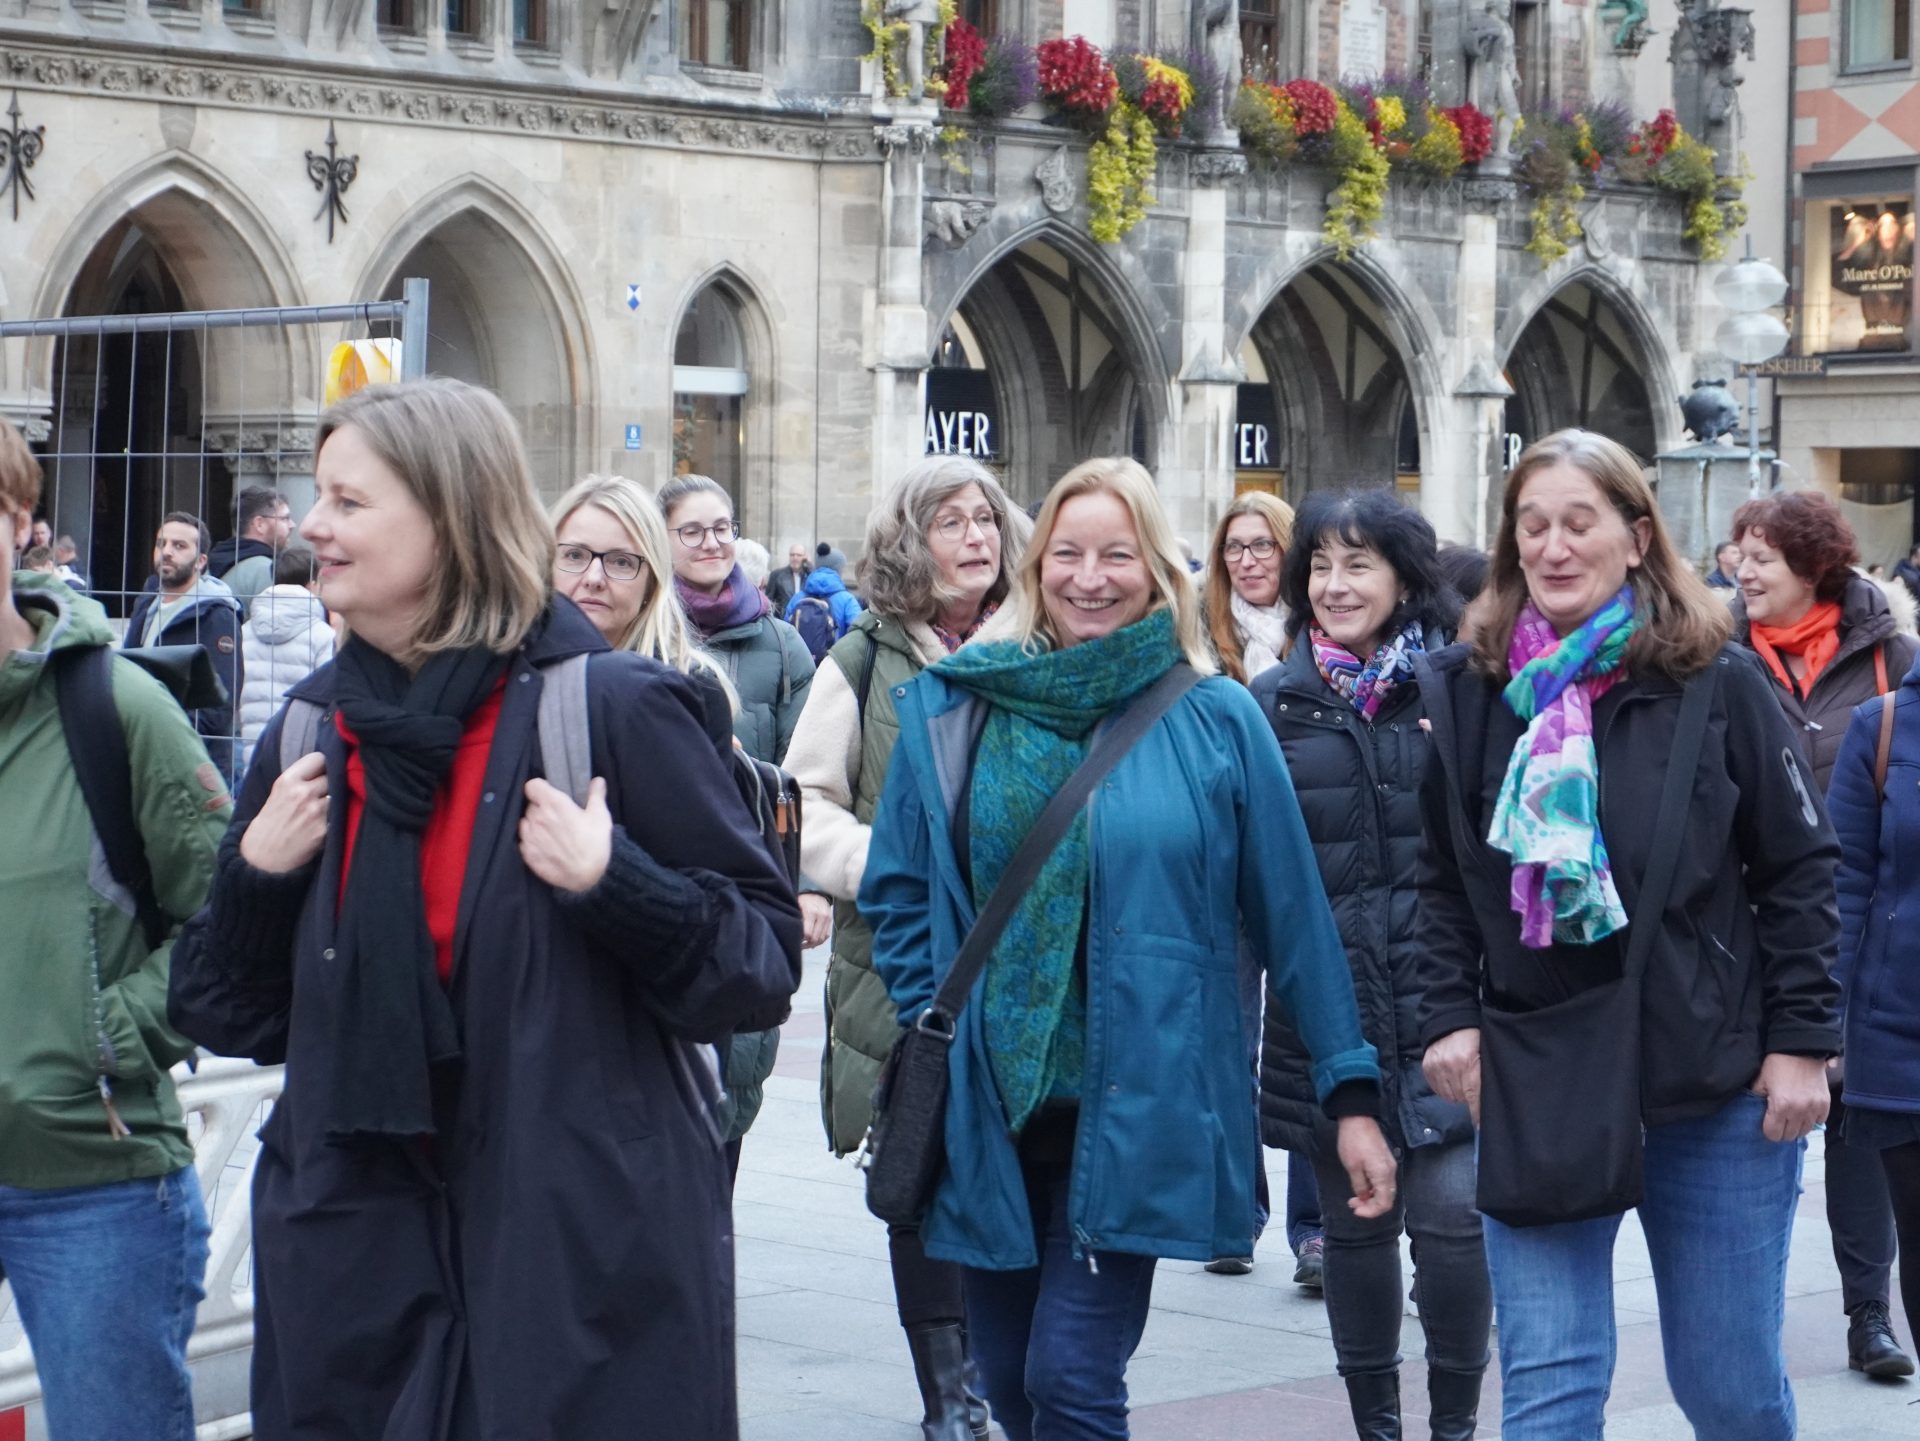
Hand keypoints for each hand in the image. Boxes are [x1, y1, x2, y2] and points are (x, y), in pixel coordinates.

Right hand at [238, 751, 328, 873]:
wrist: (263, 860)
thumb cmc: (268, 825)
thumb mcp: (277, 795)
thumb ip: (298, 781)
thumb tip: (322, 769)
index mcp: (287, 781)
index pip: (319, 758)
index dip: (322, 766)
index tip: (321, 773)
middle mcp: (303, 792)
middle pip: (332, 776)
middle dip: (330, 784)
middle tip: (323, 794)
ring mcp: (316, 811)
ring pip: (338, 796)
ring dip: (334, 802)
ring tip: (322, 812)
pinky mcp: (325, 829)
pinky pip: (338, 817)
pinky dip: (334, 820)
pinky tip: (323, 825)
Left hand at [518, 777, 612, 893]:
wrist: (587, 876)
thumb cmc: (595, 844)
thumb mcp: (601, 816)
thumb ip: (596, 795)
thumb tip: (597, 780)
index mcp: (554, 804)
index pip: (532, 785)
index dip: (540, 788)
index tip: (549, 794)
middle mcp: (537, 817)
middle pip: (531, 805)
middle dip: (541, 808)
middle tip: (557, 816)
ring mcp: (529, 836)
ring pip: (524, 822)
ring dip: (534, 824)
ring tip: (550, 832)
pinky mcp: (526, 853)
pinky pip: (523, 840)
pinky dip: (531, 840)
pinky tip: (546, 846)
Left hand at [799, 892, 832, 948]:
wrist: (816, 894)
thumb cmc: (804, 901)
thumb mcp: (797, 907)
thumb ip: (797, 920)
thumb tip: (795, 935)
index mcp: (811, 912)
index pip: (808, 933)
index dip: (801, 940)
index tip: (796, 941)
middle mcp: (821, 916)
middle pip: (815, 938)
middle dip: (807, 944)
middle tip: (799, 945)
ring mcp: (828, 919)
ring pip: (821, 939)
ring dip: (813, 944)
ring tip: (805, 945)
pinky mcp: (831, 922)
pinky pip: (826, 936)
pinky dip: (820, 941)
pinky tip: (812, 942)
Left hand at [1336, 1116, 1397, 1218]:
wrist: (1358, 1118)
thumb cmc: (1353, 1142)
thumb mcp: (1352, 1167)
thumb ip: (1360, 1186)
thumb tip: (1364, 1198)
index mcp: (1384, 1175)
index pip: (1384, 1203)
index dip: (1371, 1212)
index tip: (1356, 1211)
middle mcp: (1391, 1172)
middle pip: (1387, 1198)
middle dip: (1370, 1206)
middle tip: (1353, 1205)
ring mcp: (1390, 1166)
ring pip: (1385, 1190)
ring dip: (1371, 1198)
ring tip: (1354, 1198)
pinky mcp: (1385, 1161)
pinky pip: (1383, 1181)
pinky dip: (1373, 1188)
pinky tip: (1362, 1187)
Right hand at [1423, 1028, 1481, 1125]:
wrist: (1450, 1021)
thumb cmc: (1474, 1038)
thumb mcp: (1486, 1053)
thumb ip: (1486, 1075)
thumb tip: (1490, 1102)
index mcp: (1469, 1062)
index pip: (1474, 1096)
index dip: (1478, 1113)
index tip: (1480, 1127)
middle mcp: (1451, 1066)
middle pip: (1462, 1098)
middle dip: (1469, 1098)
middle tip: (1473, 1088)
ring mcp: (1436, 1067)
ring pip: (1449, 1096)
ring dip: (1457, 1093)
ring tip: (1462, 1080)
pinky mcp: (1427, 1067)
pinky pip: (1438, 1089)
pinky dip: (1446, 1088)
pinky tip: (1451, 1078)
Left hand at [1750, 1053, 1828, 1142]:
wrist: (1799, 1050)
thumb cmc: (1776, 1064)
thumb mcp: (1760, 1081)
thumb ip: (1758, 1100)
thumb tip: (1757, 1114)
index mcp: (1780, 1105)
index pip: (1774, 1134)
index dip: (1769, 1132)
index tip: (1768, 1125)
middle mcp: (1799, 1110)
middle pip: (1790, 1135)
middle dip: (1783, 1131)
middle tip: (1779, 1123)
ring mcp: (1814, 1108)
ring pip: (1805, 1131)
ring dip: (1797, 1127)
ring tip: (1791, 1118)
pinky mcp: (1825, 1103)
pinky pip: (1819, 1122)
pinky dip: (1811, 1120)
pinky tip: (1804, 1112)